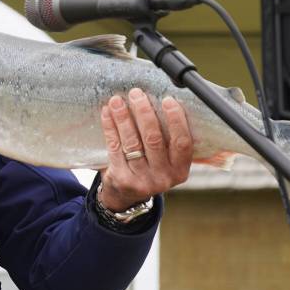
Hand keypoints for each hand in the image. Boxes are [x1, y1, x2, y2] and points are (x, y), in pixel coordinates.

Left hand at [98, 88, 192, 211]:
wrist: (126, 195)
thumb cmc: (150, 167)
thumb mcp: (167, 161)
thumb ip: (171, 140)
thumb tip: (166, 101)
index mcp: (180, 171)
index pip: (182, 143)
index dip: (176, 120)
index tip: (168, 99)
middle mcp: (163, 178)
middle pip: (154, 139)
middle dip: (144, 113)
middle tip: (136, 93)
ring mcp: (141, 180)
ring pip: (132, 143)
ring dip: (123, 118)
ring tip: (116, 100)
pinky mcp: (121, 179)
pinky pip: (115, 148)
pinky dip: (110, 128)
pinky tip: (107, 113)